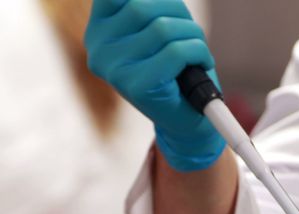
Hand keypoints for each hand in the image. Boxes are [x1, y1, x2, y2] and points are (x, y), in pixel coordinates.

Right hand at [85, 0, 224, 170]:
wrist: (187, 117)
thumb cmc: (174, 64)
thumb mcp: (155, 26)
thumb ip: (147, 5)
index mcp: (98, 30)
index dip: (153, 0)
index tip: (164, 12)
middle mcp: (99, 50)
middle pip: (141, 6)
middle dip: (176, 13)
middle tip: (188, 32)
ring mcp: (115, 71)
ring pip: (163, 28)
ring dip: (191, 34)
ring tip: (195, 51)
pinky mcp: (137, 87)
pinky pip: (177, 52)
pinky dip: (199, 53)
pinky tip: (200, 64)